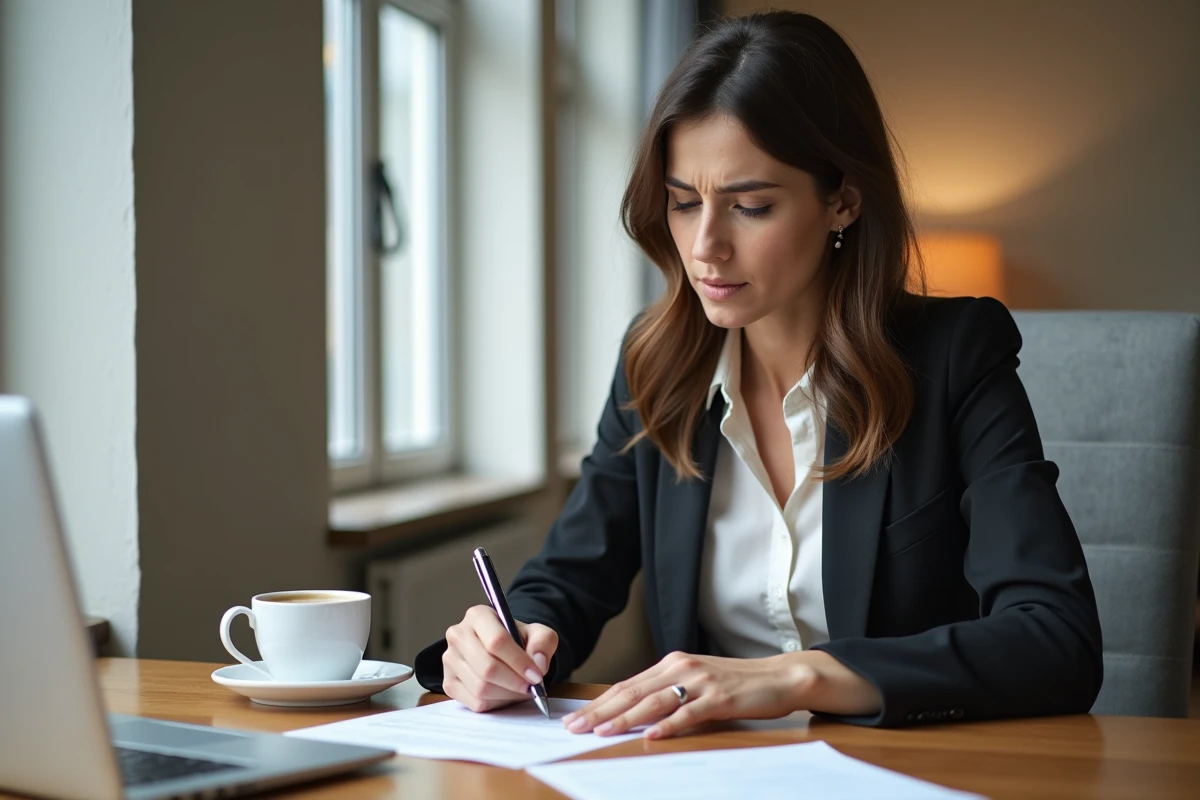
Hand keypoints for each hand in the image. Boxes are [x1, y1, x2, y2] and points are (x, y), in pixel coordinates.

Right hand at [441, 604, 558, 712]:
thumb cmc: (517, 640)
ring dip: (507, 694)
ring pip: (480, 688)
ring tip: (520, 689)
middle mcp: (458, 635)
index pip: (497, 641)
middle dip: (514, 682)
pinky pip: (475, 703)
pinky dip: (496, 704)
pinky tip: (505, 694)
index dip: (519, 662)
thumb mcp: (537, 633)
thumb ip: (543, 643)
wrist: (501, 650)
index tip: (536, 676)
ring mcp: (450, 660)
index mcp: (478, 615)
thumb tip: (538, 663)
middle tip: (531, 687)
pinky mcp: (448, 683)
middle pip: (487, 668)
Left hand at [562, 650, 880, 739]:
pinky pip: (689, 713)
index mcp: (672, 664)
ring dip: (625, 718)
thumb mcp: (696, 681)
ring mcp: (700, 681)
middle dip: (601, 711)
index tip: (576, 717)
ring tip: (602, 732)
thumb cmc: (736, 683)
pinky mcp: (720, 697)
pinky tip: (652, 734)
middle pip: (632, 692)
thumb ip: (668, 691)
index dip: (600, 702)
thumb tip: (634, 710)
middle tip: (575, 727)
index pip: (627, 685)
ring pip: (654, 702)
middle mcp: (681, 668)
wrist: (779, 676)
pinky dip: (668, 725)